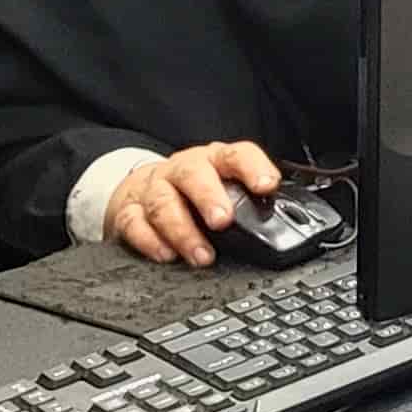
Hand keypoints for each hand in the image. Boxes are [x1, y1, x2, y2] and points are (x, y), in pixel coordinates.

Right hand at [108, 141, 283, 267]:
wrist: (142, 188)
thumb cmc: (194, 191)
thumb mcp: (223, 187)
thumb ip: (247, 202)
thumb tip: (282, 226)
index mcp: (213, 161)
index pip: (236, 155)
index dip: (253, 168)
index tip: (267, 186)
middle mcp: (182, 170)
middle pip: (193, 174)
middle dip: (209, 197)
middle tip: (223, 221)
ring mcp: (154, 189)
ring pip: (164, 202)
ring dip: (183, 230)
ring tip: (201, 255)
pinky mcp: (129, 210)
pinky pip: (134, 223)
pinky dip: (150, 240)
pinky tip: (165, 255)